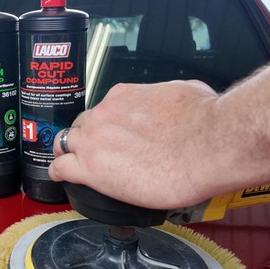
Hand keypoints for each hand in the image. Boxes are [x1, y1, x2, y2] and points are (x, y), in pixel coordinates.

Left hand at [48, 80, 219, 209]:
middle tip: (101, 155)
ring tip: (77, 166)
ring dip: (71, 155)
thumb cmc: (205, 120)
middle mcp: (104, 115)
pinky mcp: (92, 169)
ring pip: (67, 145)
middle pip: (82, 128)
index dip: (106, 127)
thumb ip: (170, 95)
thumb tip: (176, 100)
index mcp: (122, 97)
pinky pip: (61, 169)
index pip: (103, 111)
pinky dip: (59, 173)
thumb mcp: (188, 90)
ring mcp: (94, 141)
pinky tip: (62, 177)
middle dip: (89, 140)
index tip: (114, 137)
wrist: (210, 145)